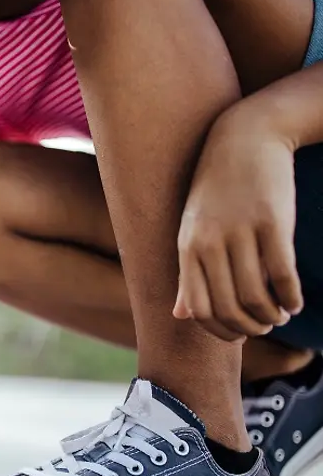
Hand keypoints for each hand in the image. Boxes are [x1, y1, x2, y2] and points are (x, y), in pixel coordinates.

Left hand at [175, 115, 301, 341]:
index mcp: (187, 248)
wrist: (244, 140)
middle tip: (265, 327)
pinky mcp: (272, 221)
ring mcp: (240, 232)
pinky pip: (282, 273)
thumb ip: (188, 274)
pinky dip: (290, 297)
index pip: (198, 309)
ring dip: (272, 315)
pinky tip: (295, 302)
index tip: (239, 336)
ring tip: (280, 315)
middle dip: (250, 328)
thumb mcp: (193, 231)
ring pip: (255, 296)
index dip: (220, 331)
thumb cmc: (217, 192)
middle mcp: (209, 242)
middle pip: (228, 307)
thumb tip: (181, 315)